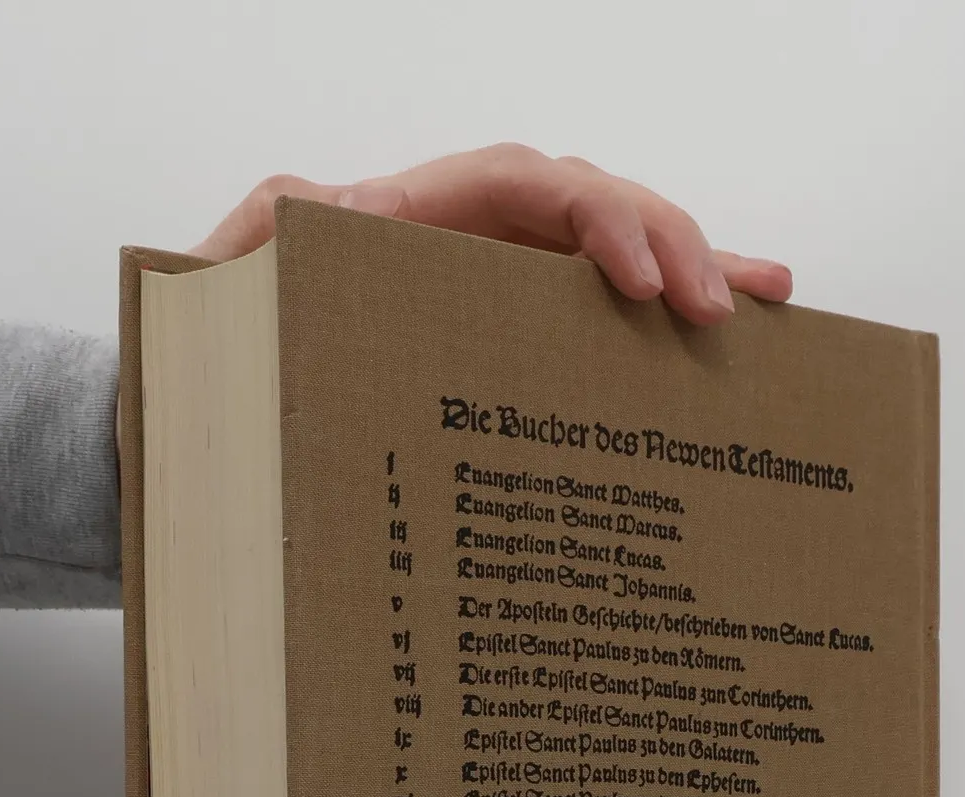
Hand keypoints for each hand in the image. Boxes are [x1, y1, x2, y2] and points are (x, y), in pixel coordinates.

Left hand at [191, 144, 791, 325]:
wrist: (194, 443)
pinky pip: (590, 333)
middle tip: (721, 309)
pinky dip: (656, 333)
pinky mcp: (500, 357)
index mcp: (406, 225)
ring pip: (608, 266)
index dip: (595, 219)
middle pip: (590, 210)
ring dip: (691, 272)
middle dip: (668, 245)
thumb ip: (255, 246)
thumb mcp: (214, 300)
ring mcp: (487, 301)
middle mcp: (459, 249)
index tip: (637, 287)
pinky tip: (728, 345)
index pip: (525, 186)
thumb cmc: (207, 370)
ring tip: (769, 299)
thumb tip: (322, 207)